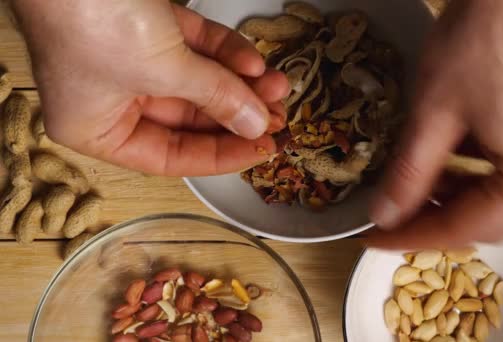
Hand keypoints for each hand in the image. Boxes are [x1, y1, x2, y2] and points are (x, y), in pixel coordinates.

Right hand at [12, 0, 288, 175]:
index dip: (221, 156)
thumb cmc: (88, 15)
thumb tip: (255, 124)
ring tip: (278, 87)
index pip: (170, 157)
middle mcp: (111, 99)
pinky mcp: (146, 26)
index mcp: (97, 129)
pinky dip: (224, 52)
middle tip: (276, 117)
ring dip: (239, 83)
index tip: (261, 149)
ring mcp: (128, 61)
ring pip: (196, 82)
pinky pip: (193, 47)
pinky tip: (254, 61)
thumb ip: (214, 97)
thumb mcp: (162, 70)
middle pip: (189, 119)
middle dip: (237, 114)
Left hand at [368, 0, 502, 247]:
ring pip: (500, 195)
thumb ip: (408, 173)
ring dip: (453, 195)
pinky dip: (474, 171)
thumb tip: (384, 216)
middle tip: (389, 213)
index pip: (466, 228)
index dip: (413, 237)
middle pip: (489, 219)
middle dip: (435, 217)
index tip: (373, 239)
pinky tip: (443, 157)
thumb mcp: (435, 113)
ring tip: (410, 184)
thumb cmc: (484, 38)